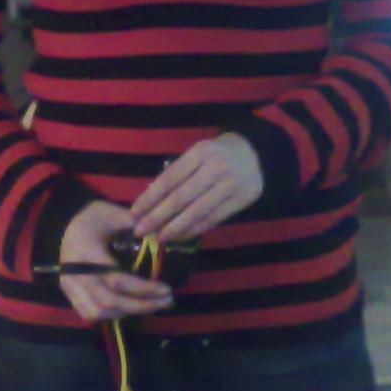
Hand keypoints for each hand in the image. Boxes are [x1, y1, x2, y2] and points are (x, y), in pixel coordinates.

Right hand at [57, 201, 173, 321]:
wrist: (69, 223)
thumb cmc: (95, 218)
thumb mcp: (117, 214)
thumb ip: (139, 226)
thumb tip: (164, 238)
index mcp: (87, 252)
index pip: (116, 280)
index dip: (143, 289)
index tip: (166, 289)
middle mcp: (74, 273)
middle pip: (108, 301)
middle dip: (140, 305)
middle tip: (166, 301)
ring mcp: (69, 285)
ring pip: (98, 313)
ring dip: (126, 312)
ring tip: (151, 304)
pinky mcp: (69, 293)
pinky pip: (89, 314)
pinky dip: (111, 315)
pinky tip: (130, 306)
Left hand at [131, 133, 262, 241]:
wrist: (256, 154)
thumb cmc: (216, 155)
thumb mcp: (197, 154)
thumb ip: (177, 174)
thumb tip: (149, 203)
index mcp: (201, 152)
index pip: (170, 179)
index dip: (150, 197)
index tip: (134, 213)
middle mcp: (216, 168)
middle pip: (181, 197)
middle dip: (157, 217)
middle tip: (140, 231)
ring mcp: (231, 185)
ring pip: (197, 212)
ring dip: (174, 228)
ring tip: (158, 238)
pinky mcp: (243, 200)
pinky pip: (213, 219)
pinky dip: (194, 230)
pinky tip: (180, 236)